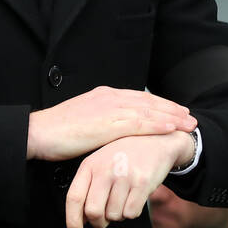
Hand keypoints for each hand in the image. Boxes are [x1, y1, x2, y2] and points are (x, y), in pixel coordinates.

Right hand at [28, 86, 196, 161]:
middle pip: (148, 101)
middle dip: (171, 108)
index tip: (174, 110)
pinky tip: (172, 127)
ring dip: (171, 116)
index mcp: (102, 95)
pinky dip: (158, 124)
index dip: (159, 104)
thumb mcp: (82, 120)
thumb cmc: (55, 132)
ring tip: (188, 123)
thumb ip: (100, 120)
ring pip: (148, 111)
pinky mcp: (108, 123)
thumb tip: (112, 130)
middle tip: (189, 116)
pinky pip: (139, 123)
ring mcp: (109, 109)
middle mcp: (108, 97)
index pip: (138, 97)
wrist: (38, 133)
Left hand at [64, 132, 192, 227]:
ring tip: (122, 199)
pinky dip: (132, 212)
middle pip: (94, 212)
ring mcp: (123, 176)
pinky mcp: (142, 182)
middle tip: (103, 220)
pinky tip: (133, 198)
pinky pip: (132, 213)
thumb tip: (81, 219)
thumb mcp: (100, 164)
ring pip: (114, 215)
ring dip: (118, 215)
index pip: (74, 199)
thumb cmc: (123, 156)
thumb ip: (88, 187)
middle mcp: (104, 170)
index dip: (72, 222)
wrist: (155, 140)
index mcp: (89, 166)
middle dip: (99, 223)